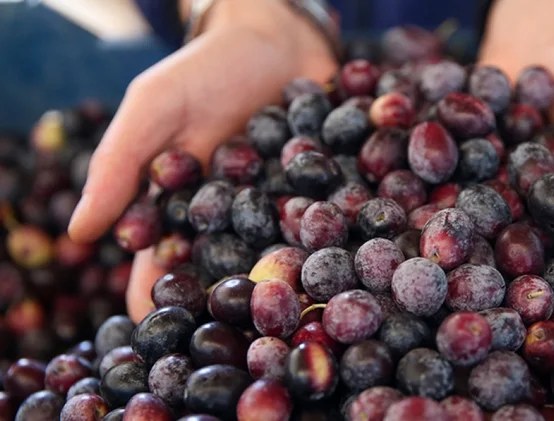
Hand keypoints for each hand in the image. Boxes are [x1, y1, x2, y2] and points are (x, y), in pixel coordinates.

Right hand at [68, 0, 337, 322]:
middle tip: (229, 330)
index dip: (160, 291)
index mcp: (185, 208)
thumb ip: (120, 164)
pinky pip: (329, 219)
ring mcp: (282, 209)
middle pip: (225, 270)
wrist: (274, 38)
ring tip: (287, 307)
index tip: (159, 322)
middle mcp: (235, 219)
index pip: (165, 261)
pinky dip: (333, 234)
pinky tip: (340, 258)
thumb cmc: (203, 70)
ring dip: (283, 279)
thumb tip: (79, 232)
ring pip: (278, 255)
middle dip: (226, 299)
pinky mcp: (324, 193)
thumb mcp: (154, 107)